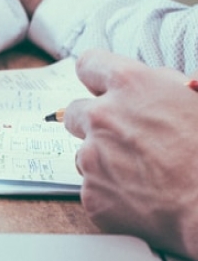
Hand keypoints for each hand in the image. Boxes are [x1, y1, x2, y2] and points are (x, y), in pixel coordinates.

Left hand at [63, 49, 197, 260]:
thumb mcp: (197, 99)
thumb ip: (163, 84)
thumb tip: (151, 81)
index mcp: (132, 85)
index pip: (89, 64)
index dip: (96, 76)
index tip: (99, 85)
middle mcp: (103, 117)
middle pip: (75, 111)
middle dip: (93, 121)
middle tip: (123, 137)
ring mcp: (92, 157)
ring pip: (83, 153)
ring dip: (103, 159)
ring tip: (141, 172)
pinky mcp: (91, 193)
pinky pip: (92, 187)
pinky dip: (110, 191)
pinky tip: (139, 196)